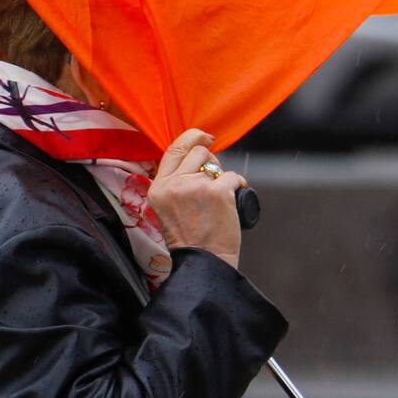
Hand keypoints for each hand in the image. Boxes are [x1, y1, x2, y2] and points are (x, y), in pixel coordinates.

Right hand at [148, 129, 246, 271]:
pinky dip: (239, 185)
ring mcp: (196, 187)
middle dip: (211, 161)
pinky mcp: (218, 192)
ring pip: (216, 165)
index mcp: (158, 188)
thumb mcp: (167, 209)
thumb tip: (195, 159)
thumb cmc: (189, 239)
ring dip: (223, 176)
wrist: (203, 261)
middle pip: (198, 153)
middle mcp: (174, 184)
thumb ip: (174, 185)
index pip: (173, 149)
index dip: (192, 137)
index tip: (205, 136)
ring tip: (221, 197)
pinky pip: (233, 177)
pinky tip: (237, 198)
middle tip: (214, 181)